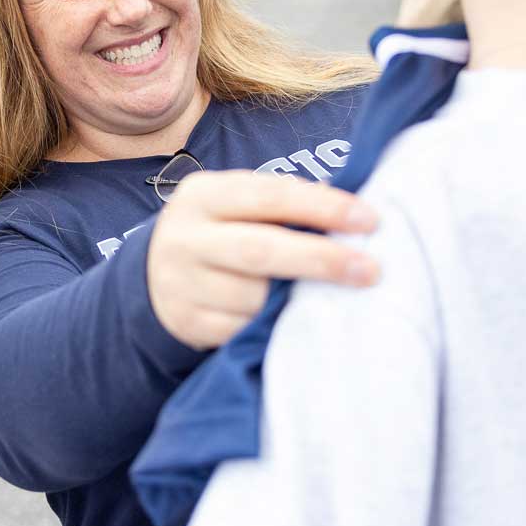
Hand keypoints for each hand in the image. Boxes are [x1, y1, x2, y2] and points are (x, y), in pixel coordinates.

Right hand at [146, 171, 379, 350]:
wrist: (155, 276)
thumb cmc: (221, 231)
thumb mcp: (238, 204)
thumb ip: (283, 203)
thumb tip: (351, 216)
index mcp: (204, 195)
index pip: (270, 196)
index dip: (323, 207)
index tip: (370, 220)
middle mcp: (186, 237)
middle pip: (261, 250)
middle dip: (322, 260)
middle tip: (371, 269)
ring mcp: (180, 283)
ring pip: (254, 298)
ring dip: (296, 300)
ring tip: (326, 296)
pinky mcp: (187, 322)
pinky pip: (242, 330)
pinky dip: (272, 326)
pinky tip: (291, 318)